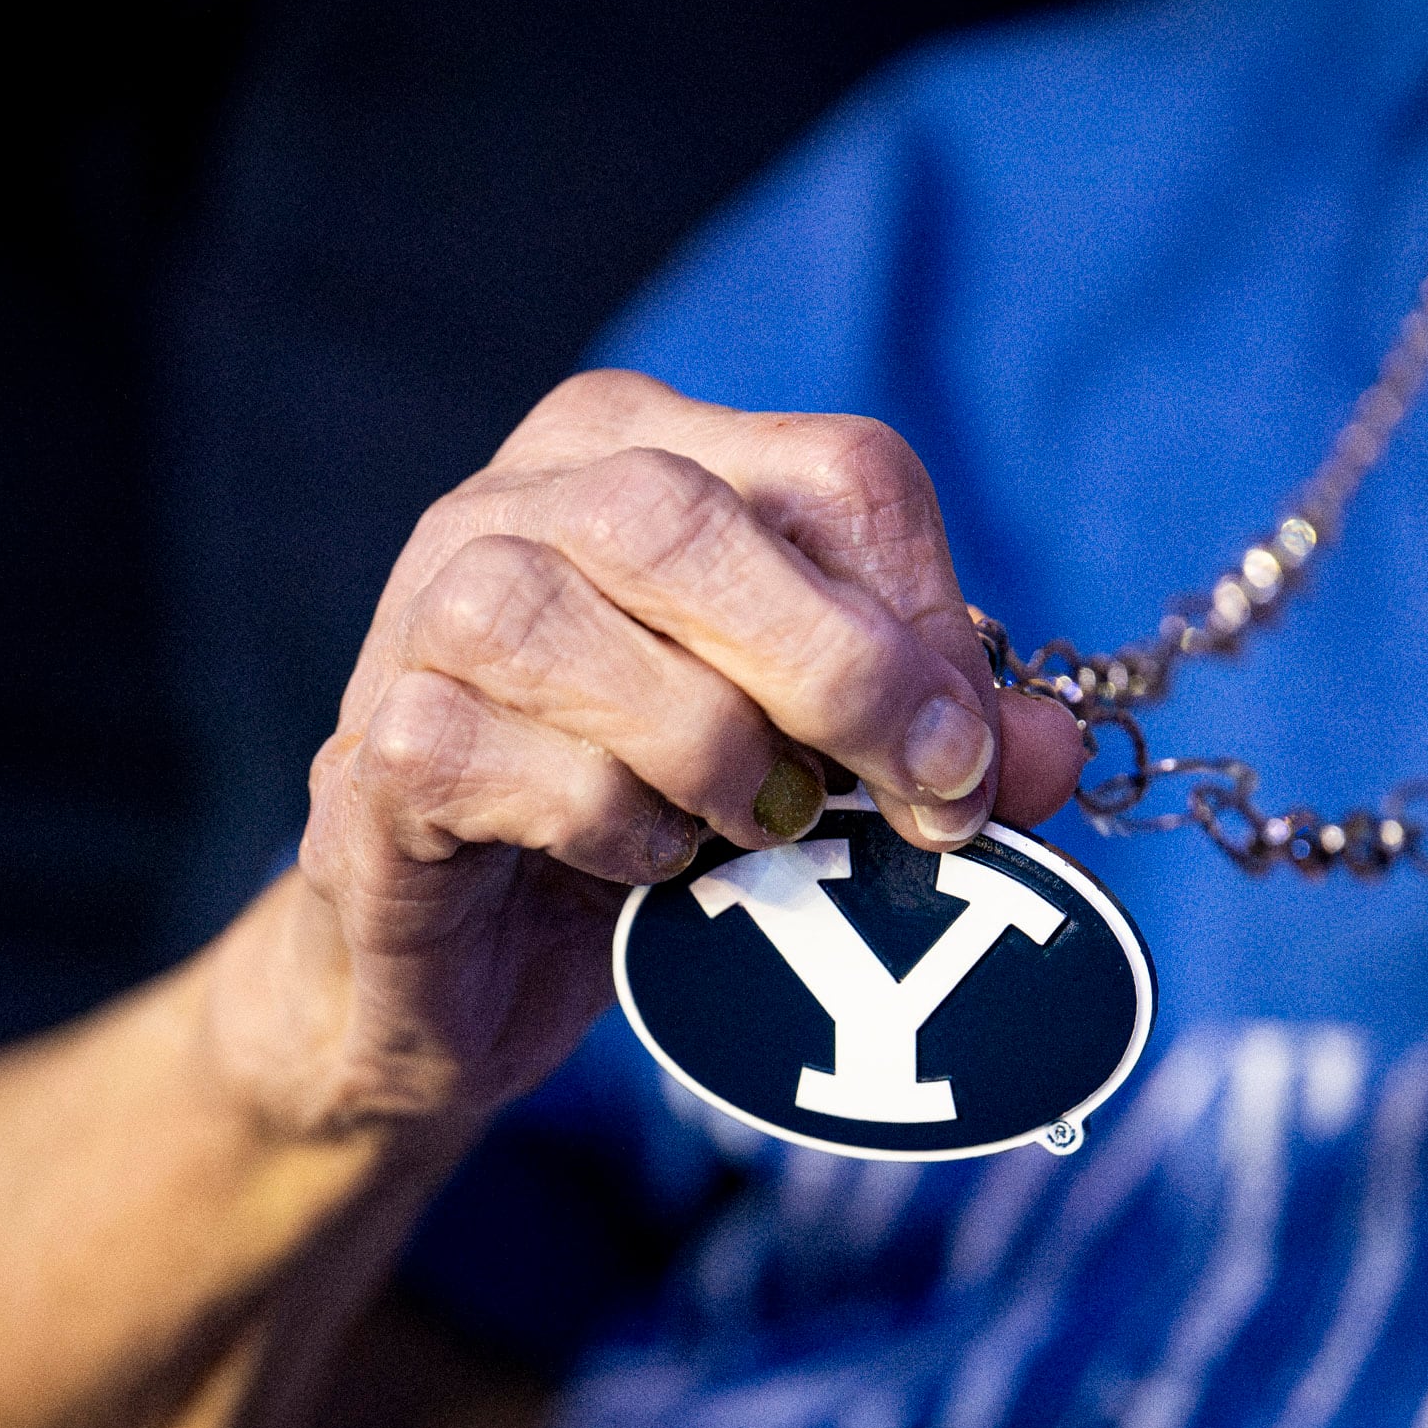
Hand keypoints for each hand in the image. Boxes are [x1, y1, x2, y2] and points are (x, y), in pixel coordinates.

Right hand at [216, 369, 1086, 1138]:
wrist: (448, 976)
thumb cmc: (641, 830)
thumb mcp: (812, 769)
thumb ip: (932, 742)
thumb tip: (1051, 748)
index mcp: (640, 450)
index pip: (837, 466)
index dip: (930, 616)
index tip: (965, 757)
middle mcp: (514, 500)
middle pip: (687, 516)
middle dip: (841, 671)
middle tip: (917, 798)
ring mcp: (419, 615)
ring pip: (574, 628)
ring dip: (709, 754)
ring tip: (745, 830)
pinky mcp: (376, 751)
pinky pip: (504, 761)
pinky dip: (606, 826)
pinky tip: (637, 866)